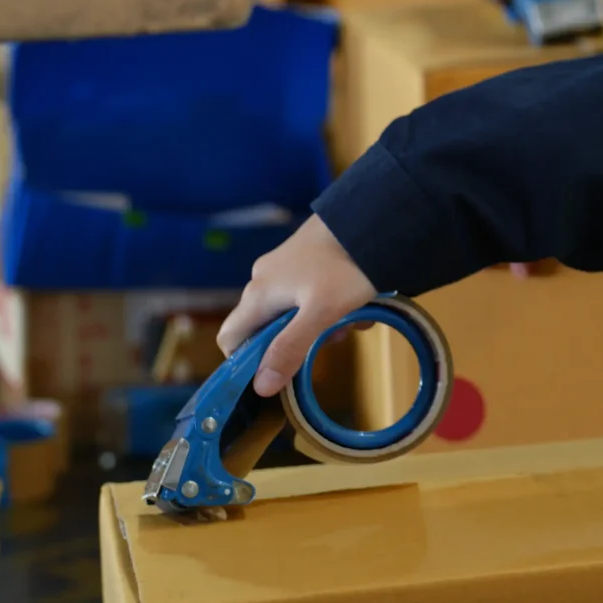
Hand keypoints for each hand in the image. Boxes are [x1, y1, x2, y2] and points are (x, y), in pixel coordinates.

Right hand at [217, 215, 377, 398]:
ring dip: (322, 323)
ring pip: (294, 312)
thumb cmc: (344, 264)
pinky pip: (311, 294)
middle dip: (298, 342)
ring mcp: (284, 267)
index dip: (245, 362)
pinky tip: (359, 304)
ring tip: (354, 319)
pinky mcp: (306, 259)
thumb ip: (290, 348)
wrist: (372, 215)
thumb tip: (260, 388)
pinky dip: (332, 304)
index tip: (275, 373)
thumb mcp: (321, 313)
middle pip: (266, 328)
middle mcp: (263, 279)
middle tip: (333, 338)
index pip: (230, 338)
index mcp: (258, 293)